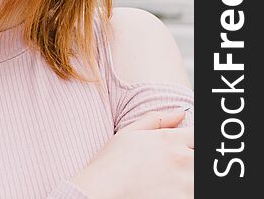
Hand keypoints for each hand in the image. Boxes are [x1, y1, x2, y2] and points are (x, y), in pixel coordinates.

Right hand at [70, 109, 193, 198]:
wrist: (101, 192)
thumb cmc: (111, 163)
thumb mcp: (130, 133)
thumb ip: (157, 119)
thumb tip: (181, 112)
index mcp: (170, 139)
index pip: (198, 135)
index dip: (193, 143)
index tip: (186, 149)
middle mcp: (182, 159)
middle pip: (201, 158)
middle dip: (192, 161)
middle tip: (174, 168)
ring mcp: (185, 184)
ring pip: (198, 179)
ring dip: (189, 180)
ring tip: (170, 182)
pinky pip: (193, 194)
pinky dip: (184, 193)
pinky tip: (168, 192)